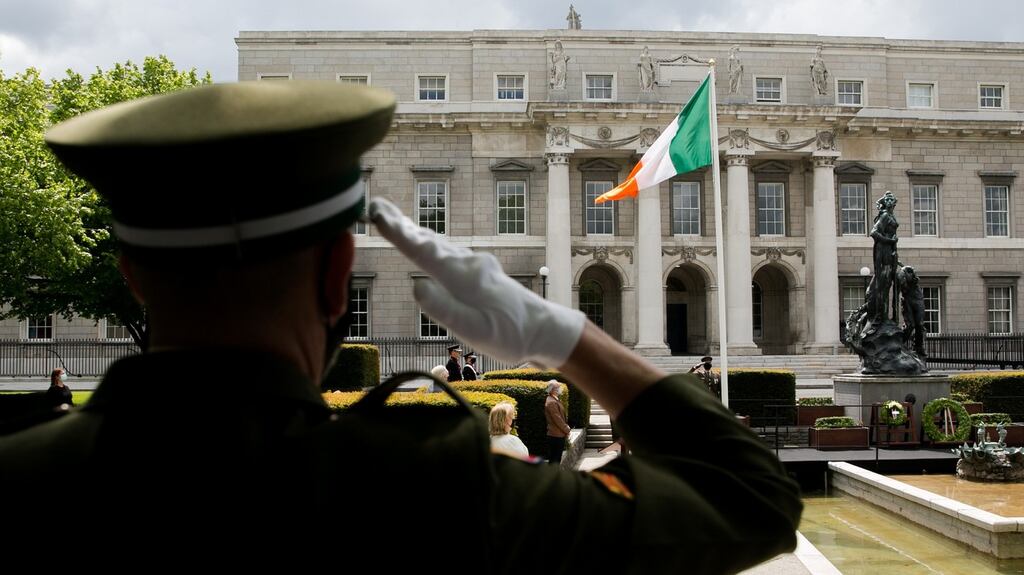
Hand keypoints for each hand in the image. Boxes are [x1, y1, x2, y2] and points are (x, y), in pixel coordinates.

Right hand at [368, 198, 585, 368]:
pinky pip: (448, 253)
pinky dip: (430, 245)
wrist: (545, 331)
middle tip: (375, 205)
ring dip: (413, 232)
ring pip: (438, 245)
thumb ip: (444, 309)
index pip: (422, 251)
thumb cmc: (510, 335)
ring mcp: (476, 266)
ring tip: (392, 221)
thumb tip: (416, 287)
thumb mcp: (474, 331)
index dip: (397, 233)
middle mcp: (468, 264)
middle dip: (400, 224)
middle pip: (428, 241)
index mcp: (462, 277)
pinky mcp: (480, 273)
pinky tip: (425, 245)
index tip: (375, 213)